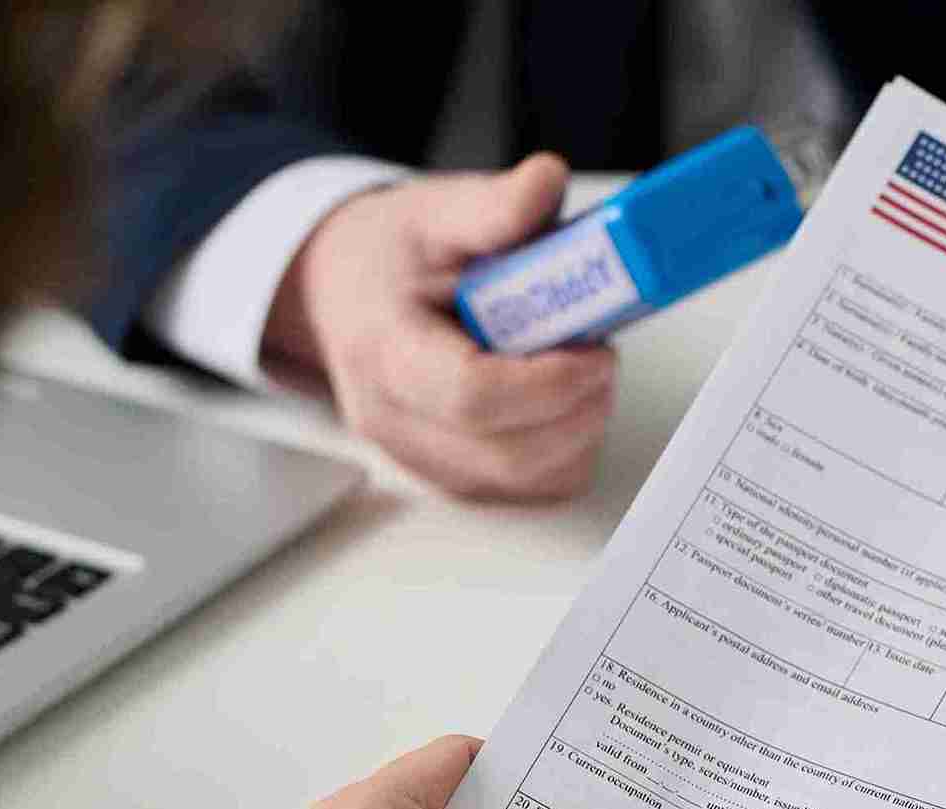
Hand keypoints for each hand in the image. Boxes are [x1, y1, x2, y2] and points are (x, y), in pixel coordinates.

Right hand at [263, 154, 617, 500]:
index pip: (472, 397)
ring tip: (579, 368)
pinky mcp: (456, 481)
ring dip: (581, 428)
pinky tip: (563, 399)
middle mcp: (397, 423)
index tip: (596, 348)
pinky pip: (534, 489)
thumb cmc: (389, 258)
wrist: (345, 294)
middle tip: (600, 354)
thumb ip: (493, 207)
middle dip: (578, 406)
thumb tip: (544, 181)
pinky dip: (569, 449)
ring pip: (531, 479)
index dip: (550, 381)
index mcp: (386, 353)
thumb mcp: (435, 213)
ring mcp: (425, 462)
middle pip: (511, 453)